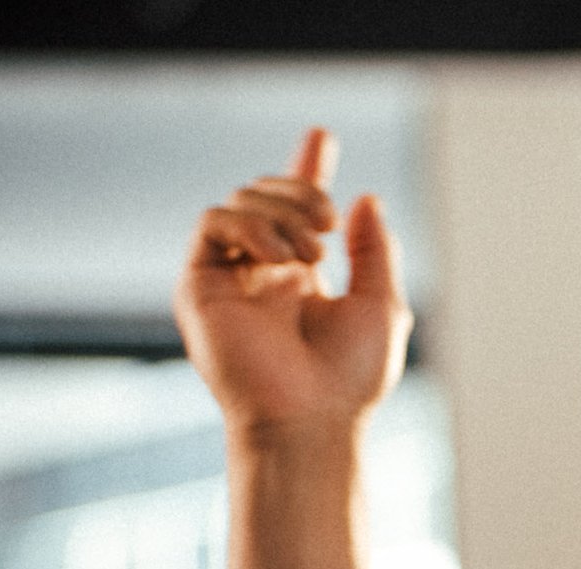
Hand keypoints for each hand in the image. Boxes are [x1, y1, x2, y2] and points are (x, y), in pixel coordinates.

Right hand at [173, 127, 410, 433]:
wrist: (311, 419)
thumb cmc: (350, 379)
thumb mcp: (381, 306)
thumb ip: (375, 251)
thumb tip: (366, 200)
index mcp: (302, 278)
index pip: (296, 212)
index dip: (306, 171)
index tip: (321, 137)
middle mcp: (262, 274)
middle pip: (268, 194)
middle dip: (303, 190)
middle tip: (331, 226)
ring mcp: (229, 278)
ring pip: (241, 201)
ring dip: (282, 213)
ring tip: (313, 253)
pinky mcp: (200, 285)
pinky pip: (212, 221)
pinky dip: (249, 224)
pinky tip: (279, 256)